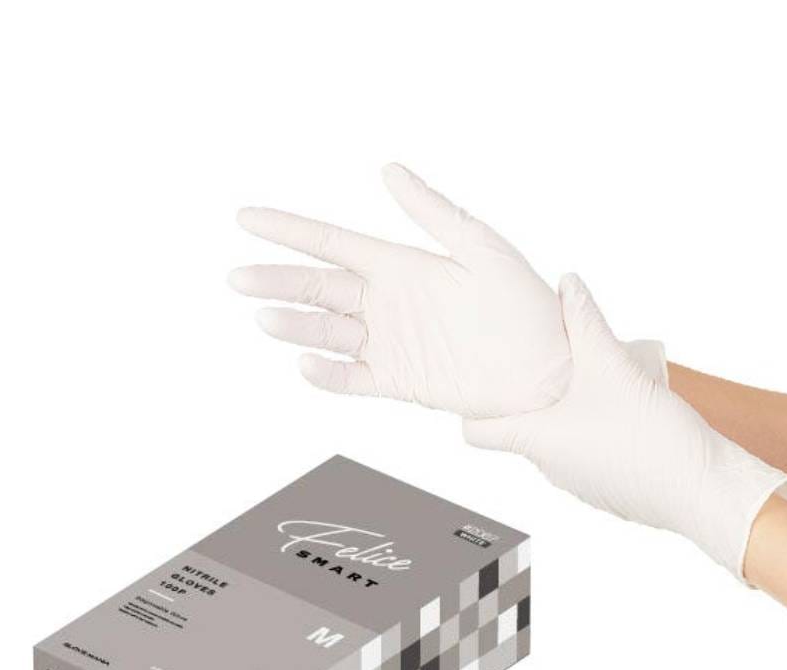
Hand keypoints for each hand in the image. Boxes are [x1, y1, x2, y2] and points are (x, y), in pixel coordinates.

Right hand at [230, 164, 571, 417]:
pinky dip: (327, 375)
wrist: (549, 368)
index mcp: (401, 265)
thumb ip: (434, 212)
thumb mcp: (483, 247)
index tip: (246, 219)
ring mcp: (390, 344)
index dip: (288, 230)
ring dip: (293, 325)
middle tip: (238, 277)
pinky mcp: (400, 382)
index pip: (332, 244)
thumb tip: (389, 170)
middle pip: (317, 288)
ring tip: (265, 318)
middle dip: (275, 280)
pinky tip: (306, 365)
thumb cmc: (525, 303)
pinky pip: (353, 379)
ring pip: (327, 332)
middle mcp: (388, 303)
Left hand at [463, 274, 786, 576]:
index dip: (470, 409)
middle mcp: (549, 466)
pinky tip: (619, 411)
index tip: (477, 387)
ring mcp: (578, 481)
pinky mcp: (607, 487)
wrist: (701, 489)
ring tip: (588, 381)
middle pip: (521, 428)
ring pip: (559, 439)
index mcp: (536, 440)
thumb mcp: (611, 365)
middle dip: (530, 397)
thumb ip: (585, 321)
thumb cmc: (648, 439)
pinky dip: (594, 431)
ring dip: (567, 412)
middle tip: (543, 366)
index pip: (476, 433)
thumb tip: (568, 285)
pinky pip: (588, 453)